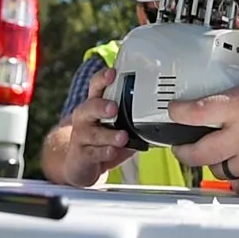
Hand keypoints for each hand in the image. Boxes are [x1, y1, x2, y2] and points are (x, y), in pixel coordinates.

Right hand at [63, 67, 134, 186]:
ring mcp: (81, 136)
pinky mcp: (81, 154)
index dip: (102, 78)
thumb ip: (132, 117)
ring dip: (108, 135)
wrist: (80, 164)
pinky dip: (104, 152)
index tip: (112, 73)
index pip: (96, 86)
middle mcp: (85, 117)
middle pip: (90, 107)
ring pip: (93, 133)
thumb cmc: (102, 139)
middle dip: (102, 106)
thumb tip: (159, 112)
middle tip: (114, 108)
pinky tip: (112, 152)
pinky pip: (92, 153)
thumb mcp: (117, 124)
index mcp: (95, 104)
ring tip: (122, 137)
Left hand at [169, 17, 238, 183]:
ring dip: (211, 160)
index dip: (177, 112)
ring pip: (218, 168)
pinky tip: (237, 160)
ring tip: (212, 151)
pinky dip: (236, 171)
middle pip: (198, 153)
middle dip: (182, 151)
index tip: (174, 109)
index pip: (197, 113)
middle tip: (180, 144)